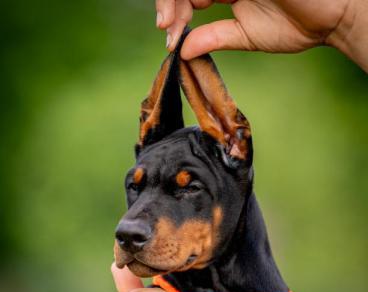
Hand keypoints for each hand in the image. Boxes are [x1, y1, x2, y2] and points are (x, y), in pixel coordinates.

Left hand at [156, 0, 367, 71]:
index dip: (174, 11)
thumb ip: (214, 37)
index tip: (170, 36)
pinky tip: (195, 4)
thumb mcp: (245, 36)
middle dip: (170, 3)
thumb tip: (183, 50)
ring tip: (171, 21)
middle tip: (166, 27)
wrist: (327, 20)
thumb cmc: (294, 25)